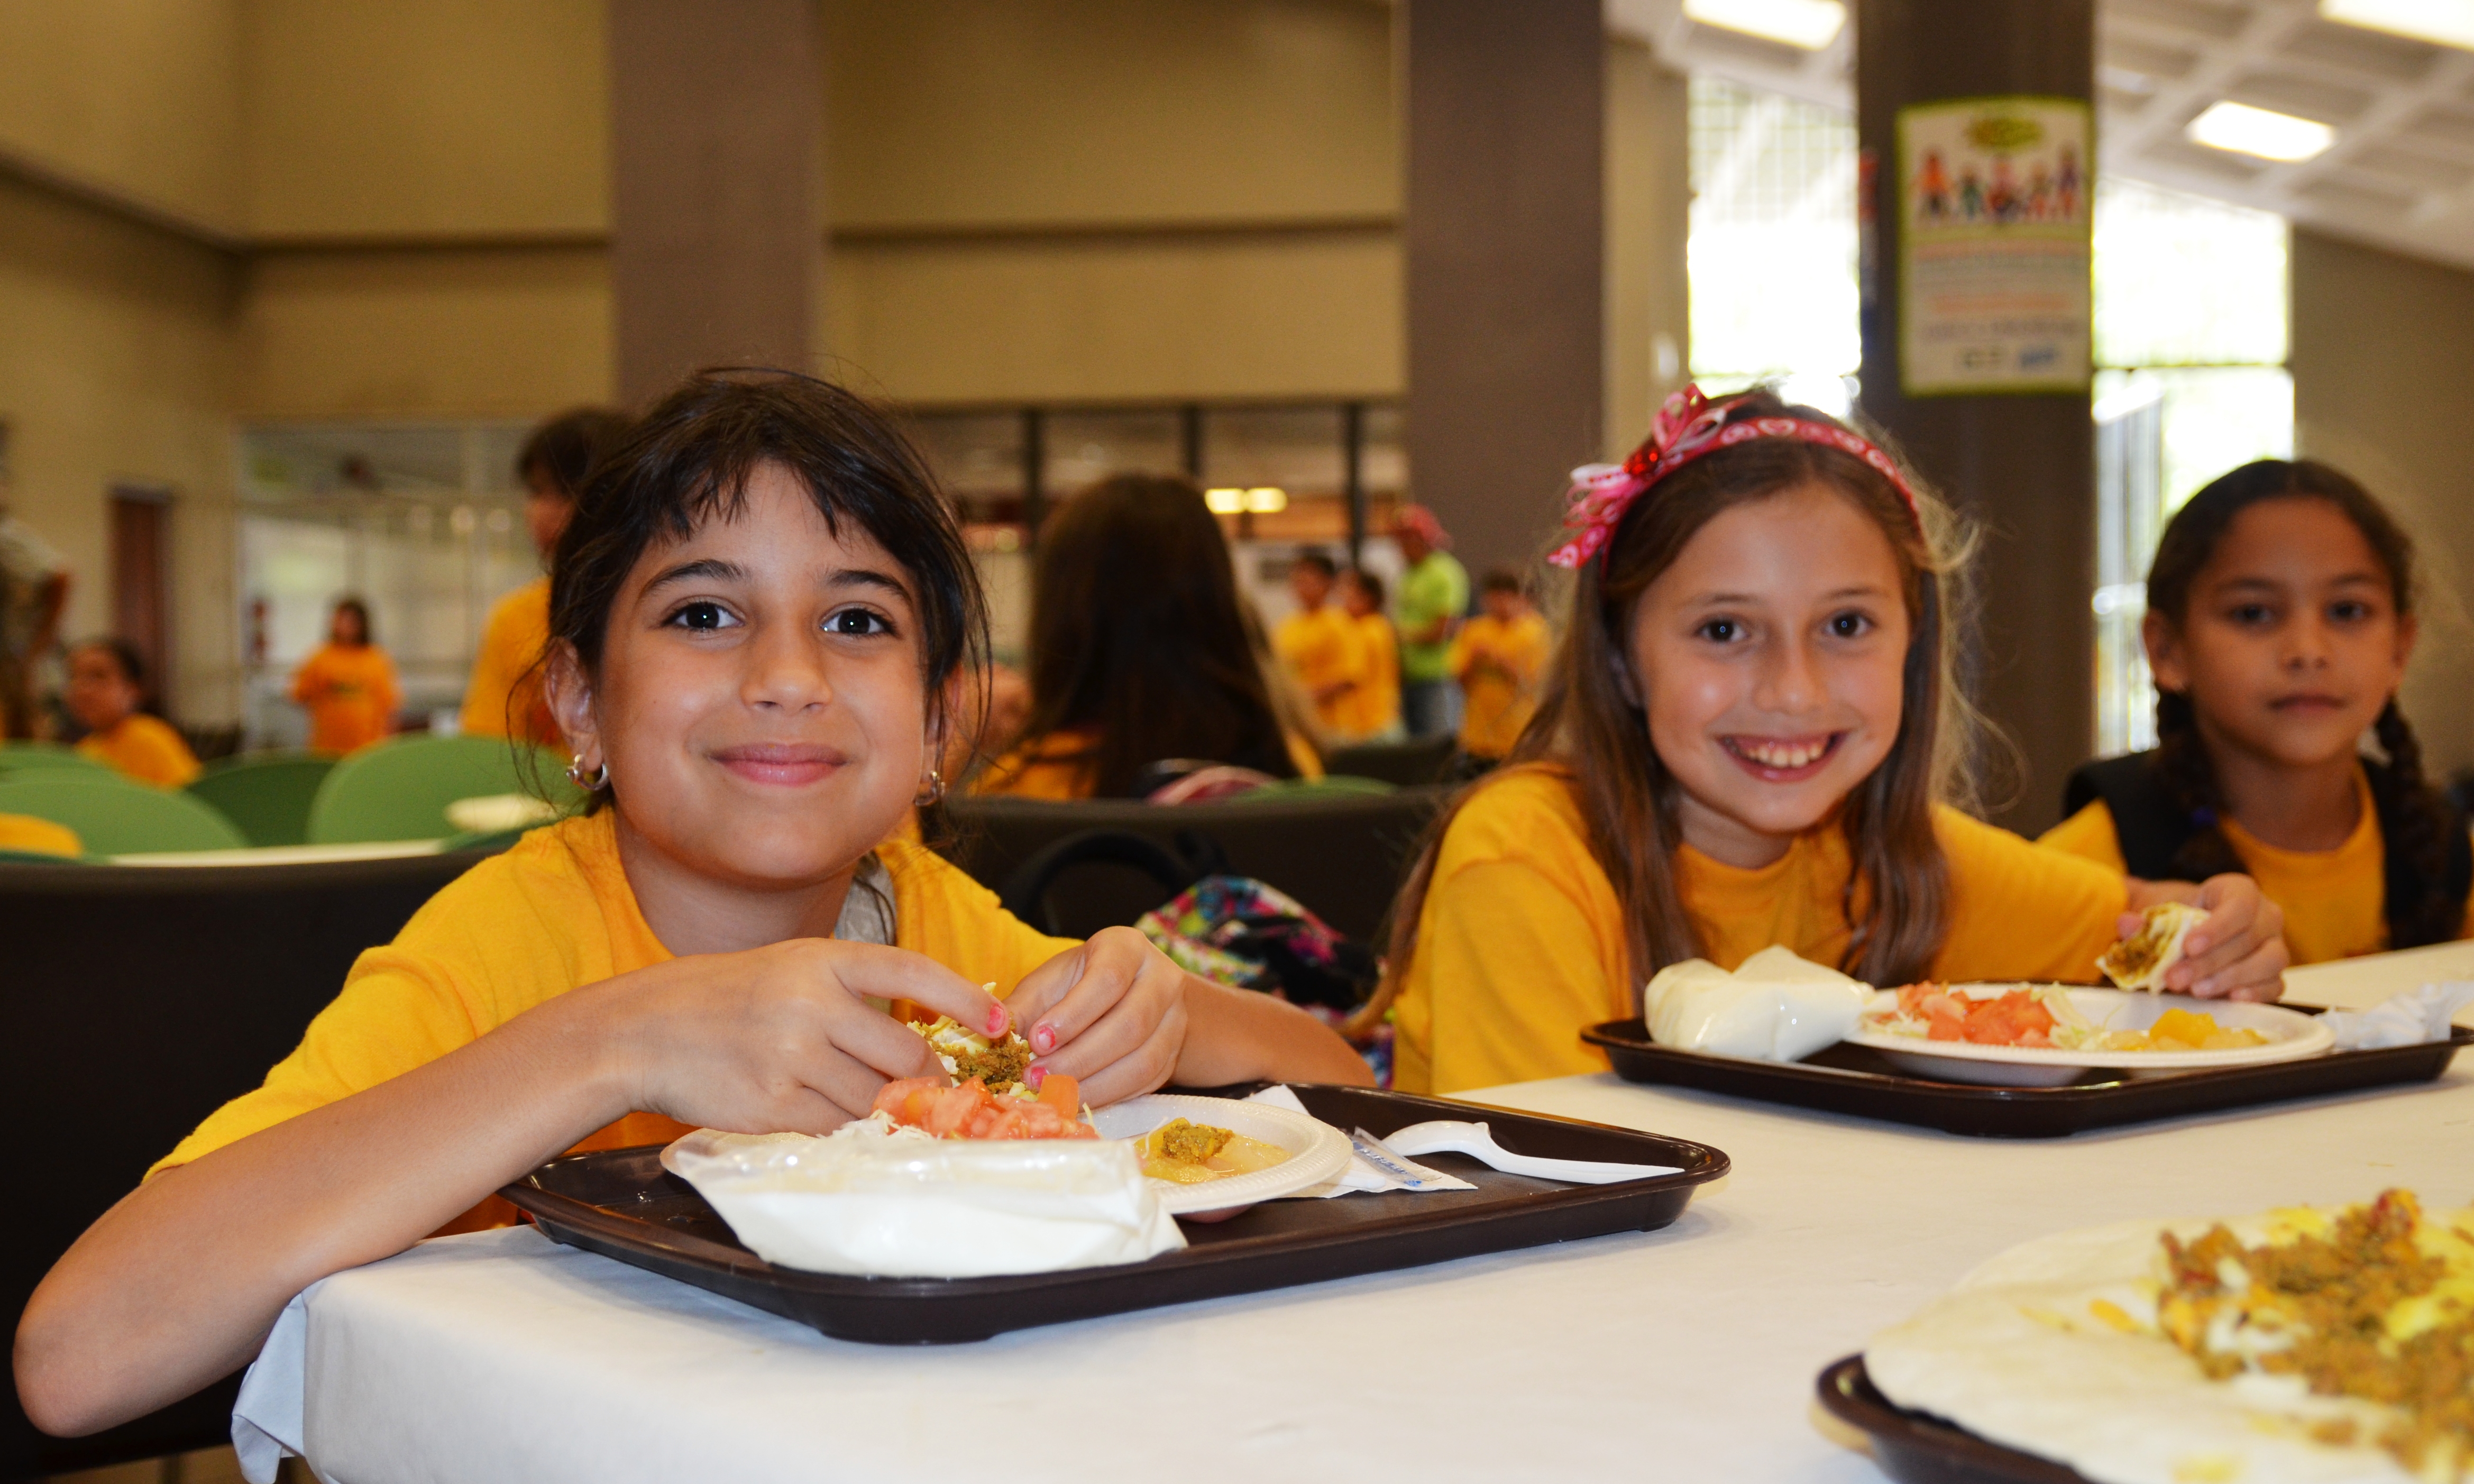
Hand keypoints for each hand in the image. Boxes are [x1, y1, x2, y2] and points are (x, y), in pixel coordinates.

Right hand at [583, 940, 1005, 1131]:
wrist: (647, 1031)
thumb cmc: (728, 999)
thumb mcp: (792, 971)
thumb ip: (852, 996)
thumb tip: (920, 1039)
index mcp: (823, 960)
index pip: (912, 972)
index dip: (965, 998)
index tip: (1000, 1021)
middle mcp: (813, 1004)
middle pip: (905, 1053)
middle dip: (931, 1079)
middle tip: (940, 1092)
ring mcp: (793, 1056)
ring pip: (875, 1098)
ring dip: (888, 1110)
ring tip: (880, 1107)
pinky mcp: (774, 1105)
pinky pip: (837, 1126)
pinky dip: (849, 1129)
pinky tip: (838, 1120)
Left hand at [1004, 926, 1190, 1105]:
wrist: (1126, 997)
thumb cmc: (1076, 986)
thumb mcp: (1049, 984)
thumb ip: (1023, 1008)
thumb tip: (995, 1034)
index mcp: (1127, 948)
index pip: (1108, 980)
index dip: (1073, 1014)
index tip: (1038, 1040)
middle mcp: (1161, 979)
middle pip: (1130, 1024)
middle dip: (1078, 1057)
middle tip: (1036, 1076)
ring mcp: (1174, 1020)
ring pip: (1142, 1060)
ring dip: (1092, 1083)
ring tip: (1051, 1091)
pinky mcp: (1173, 1055)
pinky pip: (1145, 1083)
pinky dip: (1107, 1095)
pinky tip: (1074, 1098)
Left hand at [2122, 875, 2286, 1000]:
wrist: (2187, 934)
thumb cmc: (2178, 920)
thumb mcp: (2158, 915)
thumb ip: (2143, 921)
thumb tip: (2125, 924)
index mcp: (2239, 891)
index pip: (2239, 905)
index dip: (2216, 927)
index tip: (2187, 946)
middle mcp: (2265, 916)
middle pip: (2249, 938)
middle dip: (2210, 961)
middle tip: (2176, 978)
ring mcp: (2274, 945)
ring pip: (2268, 961)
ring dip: (2229, 978)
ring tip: (2195, 991)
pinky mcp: (2274, 974)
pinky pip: (2275, 985)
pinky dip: (2255, 994)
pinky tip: (2230, 999)